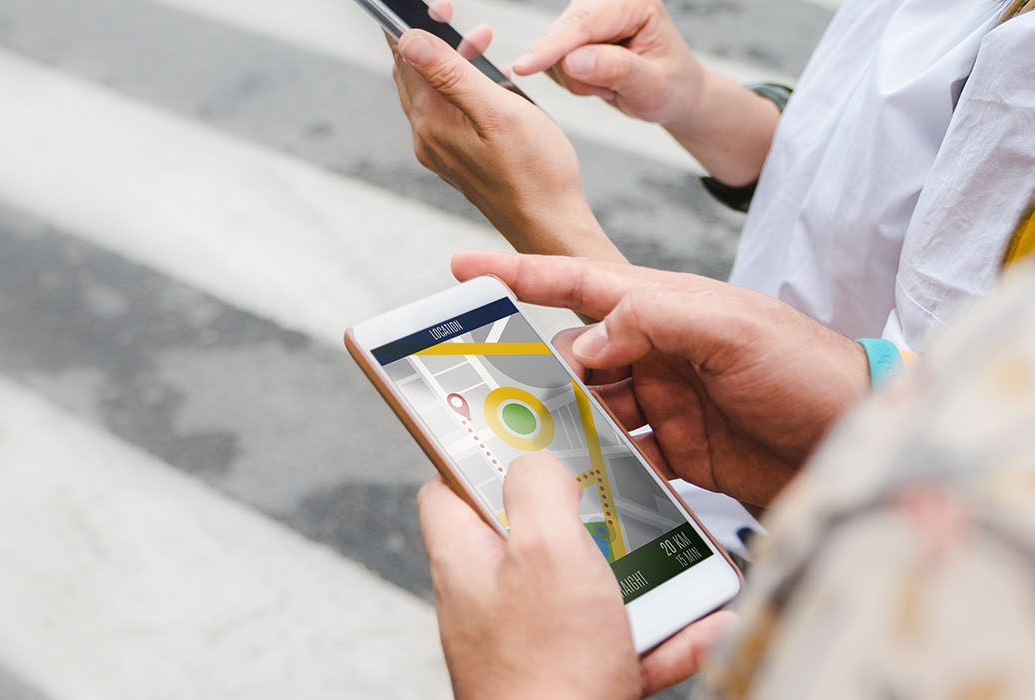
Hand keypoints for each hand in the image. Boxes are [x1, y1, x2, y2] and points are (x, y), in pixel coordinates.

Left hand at [388, 24, 620, 260]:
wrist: (549, 224)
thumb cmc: (535, 171)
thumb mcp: (497, 110)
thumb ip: (451, 74)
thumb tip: (409, 41)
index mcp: (431, 123)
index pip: (405, 60)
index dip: (412, 25)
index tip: (434, 5)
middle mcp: (427, 138)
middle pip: (413, 74)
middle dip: (431, 37)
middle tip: (452, 13)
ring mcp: (440, 150)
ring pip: (431, 91)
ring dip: (451, 60)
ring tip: (481, 39)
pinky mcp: (456, 158)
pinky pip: (447, 111)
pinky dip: (461, 85)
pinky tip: (488, 79)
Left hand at [422, 452, 734, 699]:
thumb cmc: (544, 667)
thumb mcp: (545, 550)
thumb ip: (538, 490)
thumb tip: (536, 458)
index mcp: (467, 557)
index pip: (451, 486)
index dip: (486, 453)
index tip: (528, 430)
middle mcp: (492, 598)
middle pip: (537, 533)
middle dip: (591, 517)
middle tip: (628, 502)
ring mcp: (533, 641)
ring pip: (592, 588)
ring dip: (643, 577)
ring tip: (684, 562)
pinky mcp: (574, 677)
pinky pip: (626, 643)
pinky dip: (667, 635)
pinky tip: (706, 623)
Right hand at [453, 251, 867, 506]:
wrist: (863, 442)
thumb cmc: (812, 371)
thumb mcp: (733, 329)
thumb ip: (653, 321)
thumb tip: (581, 344)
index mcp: (666, 308)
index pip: (579, 284)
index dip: (520, 274)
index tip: (463, 267)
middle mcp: (657, 352)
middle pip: (572, 356)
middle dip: (534, 370)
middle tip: (495, 392)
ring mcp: (665, 403)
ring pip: (588, 409)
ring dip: (564, 425)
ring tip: (536, 443)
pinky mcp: (677, 453)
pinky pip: (619, 456)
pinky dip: (598, 465)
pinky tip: (582, 477)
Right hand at [512, 0, 704, 126]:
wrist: (672, 93)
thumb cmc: (672, 86)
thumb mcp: (653, 85)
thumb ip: (616, 70)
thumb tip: (572, 60)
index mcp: (632, 3)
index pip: (584, 22)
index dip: (552, 46)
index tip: (525, 67)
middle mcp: (606, 3)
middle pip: (562, 36)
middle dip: (578, 73)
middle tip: (613, 89)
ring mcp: (586, 19)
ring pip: (552, 54)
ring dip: (576, 81)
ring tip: (611, 85)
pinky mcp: (571, 37)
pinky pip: (551, 65)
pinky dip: (570, 82)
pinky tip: (598, 82)